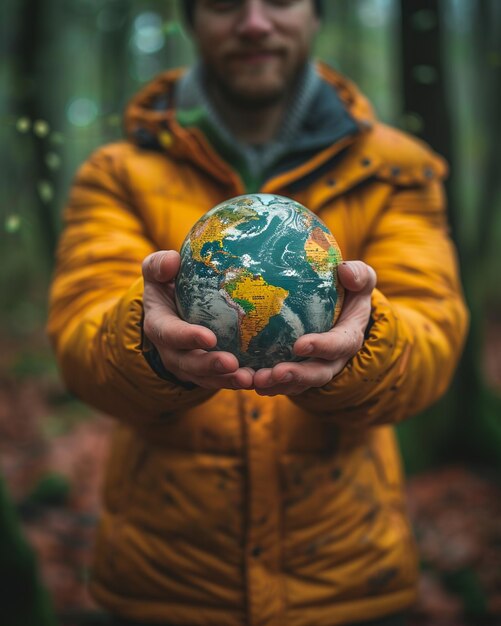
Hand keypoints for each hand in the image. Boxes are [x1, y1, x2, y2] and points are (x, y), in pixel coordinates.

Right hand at [142, 250, 253, 389]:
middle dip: (211, 366)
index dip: (188, 338)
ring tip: (249, 378)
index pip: (170, 333)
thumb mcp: (156, 272)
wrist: (170, 308)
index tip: (209, 338)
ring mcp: (189, 365)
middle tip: (233, 364)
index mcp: (159, 325)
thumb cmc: (166, 285)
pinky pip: (221, 380)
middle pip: (189, 364)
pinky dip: (237, 381)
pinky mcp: (207, 372)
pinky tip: (258, 379)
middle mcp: (171, 351)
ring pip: (207, 378)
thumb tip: (173, 260)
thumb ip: (159, 266)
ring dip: (227, 380)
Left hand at [253, 261, 376, 395]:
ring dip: (277, 384)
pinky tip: (247, 380)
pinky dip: (267, 384)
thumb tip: (344, 270)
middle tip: (274, 373)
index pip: (339, 345)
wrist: (342, 309)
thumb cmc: (350, 290)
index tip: (299, 345)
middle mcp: (334, 359)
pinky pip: (283, 383)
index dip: (321, 347)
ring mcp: (315, 368)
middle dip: (296, 375)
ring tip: (256, 380)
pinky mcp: (297, 370)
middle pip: (318, 373)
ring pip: (298, 383)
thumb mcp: (360, 279)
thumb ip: (358, 275)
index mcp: (349, 336)